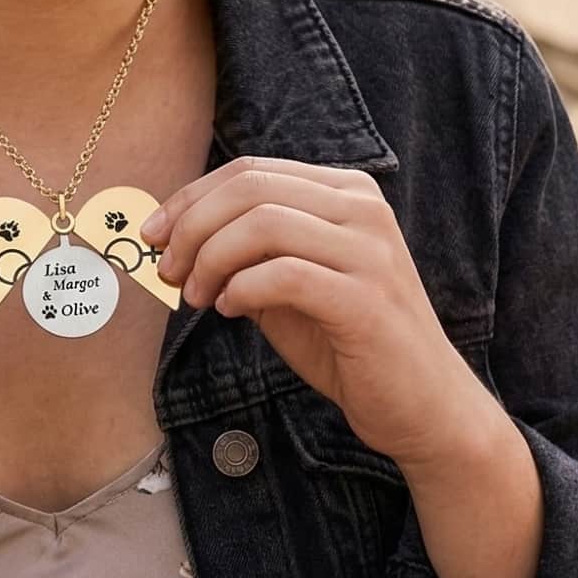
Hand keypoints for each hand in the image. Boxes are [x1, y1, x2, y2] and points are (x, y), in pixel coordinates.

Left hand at [144, 159, 491, 467]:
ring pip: (263, 224)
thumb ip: (245, 254)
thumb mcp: (290, 286)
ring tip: (197, 297)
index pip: (251, 171)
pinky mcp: (366, 299)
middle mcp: (363, 209)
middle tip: (169, 272)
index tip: (153, 236)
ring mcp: (370, 251)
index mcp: (346, 192)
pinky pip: (284, 274)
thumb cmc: (350, 344)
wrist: (423, 406)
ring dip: (211, 260)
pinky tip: (230, 310)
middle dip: (192, 227)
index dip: (190, 199)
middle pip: (251, 188)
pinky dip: (242, 288)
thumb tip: (174, 238)